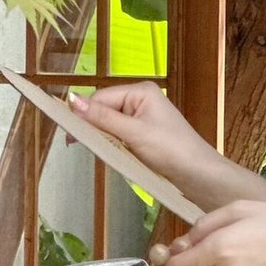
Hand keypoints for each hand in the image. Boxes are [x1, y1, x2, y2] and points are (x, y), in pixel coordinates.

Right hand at [68, 82, 209, 185]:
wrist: (199, 174)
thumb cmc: (170, 150)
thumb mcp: (133, 133)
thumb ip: (102, 118)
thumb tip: (71, 100)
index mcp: (141, 91)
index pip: (101, 97)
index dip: (83, 114)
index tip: (66, 134)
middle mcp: (141, 99)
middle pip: (104, 108)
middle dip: (91, 126)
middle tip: (73, 145)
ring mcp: (143, 116)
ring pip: (109, 123)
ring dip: (100, 136)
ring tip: (91, 149)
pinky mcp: (144, 133)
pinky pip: (119, 134)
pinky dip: (111, 143)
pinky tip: (106, 152)